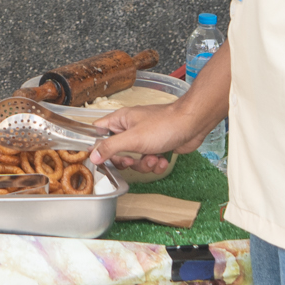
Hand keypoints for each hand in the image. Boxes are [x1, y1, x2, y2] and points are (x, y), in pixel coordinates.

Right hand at [89, 102, 213, 176]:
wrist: (192, 125)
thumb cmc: (164, 125)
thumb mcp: (132, 139)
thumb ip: (110, 147)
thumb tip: (93, 156)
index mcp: (120, 121)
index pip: (98, 133)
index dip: (98, 147)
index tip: (103, 159)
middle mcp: (130, 129)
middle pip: (117, 152)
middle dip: (127, 161)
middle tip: (133, 160)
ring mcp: (144, 138)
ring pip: (134, 160)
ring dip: (144, 164)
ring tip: (154, 158)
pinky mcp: (156, 146)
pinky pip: (149, 161)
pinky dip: (156, 164)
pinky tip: (163, 159)